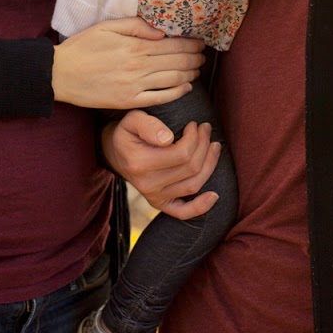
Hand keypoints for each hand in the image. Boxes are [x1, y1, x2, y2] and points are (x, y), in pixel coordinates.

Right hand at [52, 19, 204, 109]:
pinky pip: (160, 98)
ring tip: (198, 69)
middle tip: (203, 55)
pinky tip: (186, 87)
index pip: (172, 44)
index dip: (190, 44)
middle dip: (194, 58)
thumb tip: (162, 31)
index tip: (200, 42)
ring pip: (173, 79)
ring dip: (190, 73)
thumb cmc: (83, 47)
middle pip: (177, 61)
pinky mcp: (129, 101)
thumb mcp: (107, 26)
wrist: (61, 74)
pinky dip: (177, 92)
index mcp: (135, 45)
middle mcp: (139, 66)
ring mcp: (135, 86)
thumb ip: (137, 26)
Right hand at [103, 111, 221, 219]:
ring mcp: (154, 197)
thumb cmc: (129, 132)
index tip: (194, 124)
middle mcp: (147, 184)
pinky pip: (182, 212)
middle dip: (204, 145)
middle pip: (190, 168)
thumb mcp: (132, 120)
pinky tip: (214, 195)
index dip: (194, 137)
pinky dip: (201, 206)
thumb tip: (168, 138)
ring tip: (213, 145)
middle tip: (205, 129)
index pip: (181, 154)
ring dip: (210, 164)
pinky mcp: (159, 204)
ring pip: (193, 185)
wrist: (117, 153)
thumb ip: (148, 125)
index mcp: (140, 163)